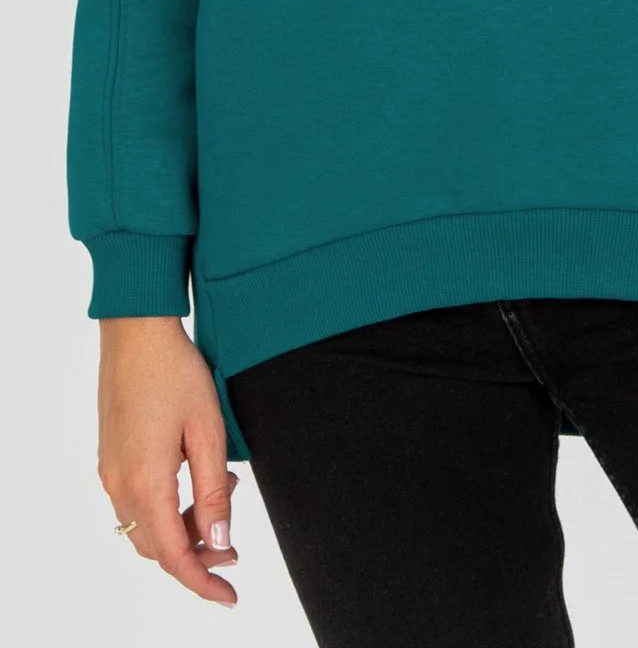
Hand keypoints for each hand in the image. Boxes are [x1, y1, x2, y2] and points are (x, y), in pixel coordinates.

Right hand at [95, 316, 239, 607]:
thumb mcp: (207, 430)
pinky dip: (169, 506)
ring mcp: (111, 472)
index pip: (173, 555)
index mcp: (146, 483)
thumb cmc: (176, 373)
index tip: (228, 597)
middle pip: (158, 547)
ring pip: (147, 526)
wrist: (137, 333)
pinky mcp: (111, 458)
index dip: (202, 581)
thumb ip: (213, 490)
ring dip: (183, 527)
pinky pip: (138, 503)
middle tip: (234, 547)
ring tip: (223, 495)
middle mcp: (120, 485)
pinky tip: (198, 477)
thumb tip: (219, 540)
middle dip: (197, 555)